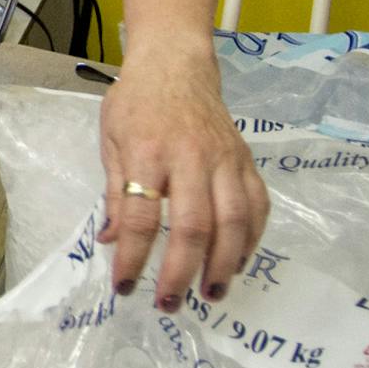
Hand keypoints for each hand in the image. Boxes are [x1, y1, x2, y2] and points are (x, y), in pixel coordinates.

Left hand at [97, 46, 267, 309]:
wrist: (176, 64)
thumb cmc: (136, 103)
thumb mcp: (111, 141)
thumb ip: (115, 193)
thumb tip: (111, 242)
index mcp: (148, 152)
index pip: (141, 216)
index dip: (134, 256)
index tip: (124, 286)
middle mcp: (192, 157)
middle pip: (194, 225)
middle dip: (181, 271)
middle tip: (169, 304)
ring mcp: (225, 159)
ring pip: (234, 221)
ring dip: (224, 264)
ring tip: (210, 294)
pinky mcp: (246, 161)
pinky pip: (258, 206)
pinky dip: (252, 240)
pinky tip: (238, 263)